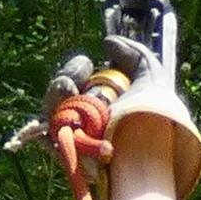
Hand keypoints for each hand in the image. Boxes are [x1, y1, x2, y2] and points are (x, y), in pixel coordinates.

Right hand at [17, 0, 200, 196]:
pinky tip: (63, 121)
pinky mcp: (66, 156)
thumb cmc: (155, 116)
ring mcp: (75, 137)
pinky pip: (45, 135)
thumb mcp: (150, 76)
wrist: (149, 148)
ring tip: (69, 95)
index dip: (76, 68)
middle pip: (58, 91)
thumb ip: (132, 53)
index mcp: (104, 98)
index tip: (87, 66)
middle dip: (63, 80)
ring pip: (50, 109)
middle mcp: (88, 117)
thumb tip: (107, 43)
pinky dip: (50, 125)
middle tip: (71, 84)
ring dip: (55, 98)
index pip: (77, 78)